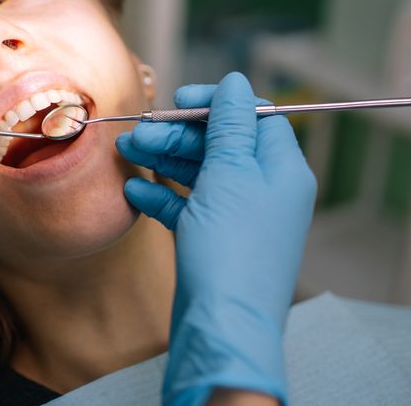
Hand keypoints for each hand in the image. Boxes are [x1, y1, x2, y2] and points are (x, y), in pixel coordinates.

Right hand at [117, 73, 315, 405]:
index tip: (179, 99)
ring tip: (127, 154)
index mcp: (282, 170)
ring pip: (200, 173)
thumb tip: (237, 83)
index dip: (217, 104)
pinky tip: (136, 191)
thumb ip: (230, 126)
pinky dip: (162, 195)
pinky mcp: (213, 243)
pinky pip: (187, 207)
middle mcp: (265, 191)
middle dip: (179, 133)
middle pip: (222, 144)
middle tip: (140, 132)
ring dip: (164, 159)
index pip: (255, 118)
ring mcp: (238, 219)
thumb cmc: (233, 251)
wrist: (223, 327)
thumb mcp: (230, 174)